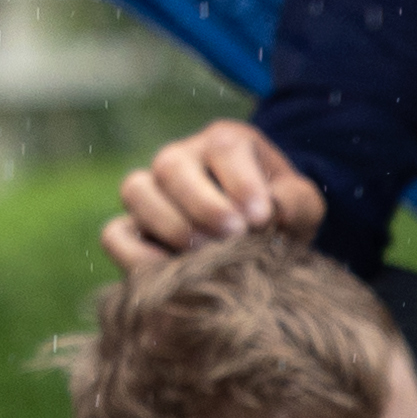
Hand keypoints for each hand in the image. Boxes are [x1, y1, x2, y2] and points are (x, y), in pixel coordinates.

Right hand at [107, 119, 327, 277]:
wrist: (261, 244)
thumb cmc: (282, 217)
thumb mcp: (302, 205)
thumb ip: (297, 202)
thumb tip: (274, 213)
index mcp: (225, 143)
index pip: (223, 148)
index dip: (241, 182)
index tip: (260, 218)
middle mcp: (180, 159)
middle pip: (172, 165)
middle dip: (204, 204)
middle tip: (233, 237)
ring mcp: (150, 191)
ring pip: (136, 190)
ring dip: (169, 224)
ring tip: (204, 254)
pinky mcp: (130, 229)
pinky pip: (115, 234)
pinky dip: (136, 255)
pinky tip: (173, 274)